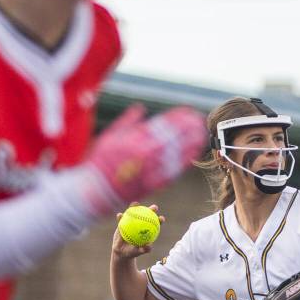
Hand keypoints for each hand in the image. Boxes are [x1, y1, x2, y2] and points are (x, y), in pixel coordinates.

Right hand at [80, 103, 206, 216]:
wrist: (97, 190)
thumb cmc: (100, 162)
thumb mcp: (110, 136)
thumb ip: (128, 121)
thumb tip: (141, 109)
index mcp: (138, 136)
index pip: (165, 122)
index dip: (180, 116)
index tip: (189, 112)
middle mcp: (148, 150)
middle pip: (177, 135)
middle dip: (190, 126)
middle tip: (200, 121)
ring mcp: (153, 167)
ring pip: (180, 152)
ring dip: (193, 142)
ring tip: (201, 135)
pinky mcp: (155, 182)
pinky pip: (175, 170)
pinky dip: (186, 160)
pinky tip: (193, 154)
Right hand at [111, 203, 164, 258]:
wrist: (122, 251)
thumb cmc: (132, 252)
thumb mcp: (138, 251)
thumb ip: (144, 249)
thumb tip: (149, 246)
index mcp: (147, 230)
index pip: (155, 224)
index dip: (159, 220)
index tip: (161, 219)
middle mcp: (140, 224)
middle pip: (147, 214)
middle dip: (152, 209)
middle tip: (154, 208)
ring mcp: (131, 222)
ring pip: (134, 213)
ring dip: (135, 207)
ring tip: (135, 204)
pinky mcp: (122, 222)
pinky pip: (121, 219)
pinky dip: (120, 217)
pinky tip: (120, 215)